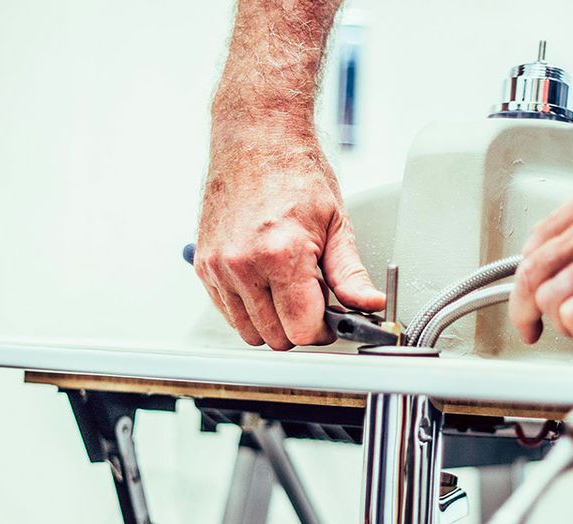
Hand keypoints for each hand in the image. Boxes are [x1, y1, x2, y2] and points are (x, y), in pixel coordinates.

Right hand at [195, 127, 384, 349]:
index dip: (324, 330)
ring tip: (288, 287)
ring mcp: (219, 266)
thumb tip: (368, 305)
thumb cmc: (294, 171)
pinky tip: (266, 282)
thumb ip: (350, 273)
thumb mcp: (336, 223)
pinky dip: (248, 308)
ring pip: (248, 330)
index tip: (332, 318)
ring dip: (272, 321)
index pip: (302, 330)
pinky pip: (227, 311)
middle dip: (299, 325)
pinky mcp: (203, 265)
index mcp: (282, 254)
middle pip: (275, 336)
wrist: (256, 138)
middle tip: (313, 297)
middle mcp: (243, 264)